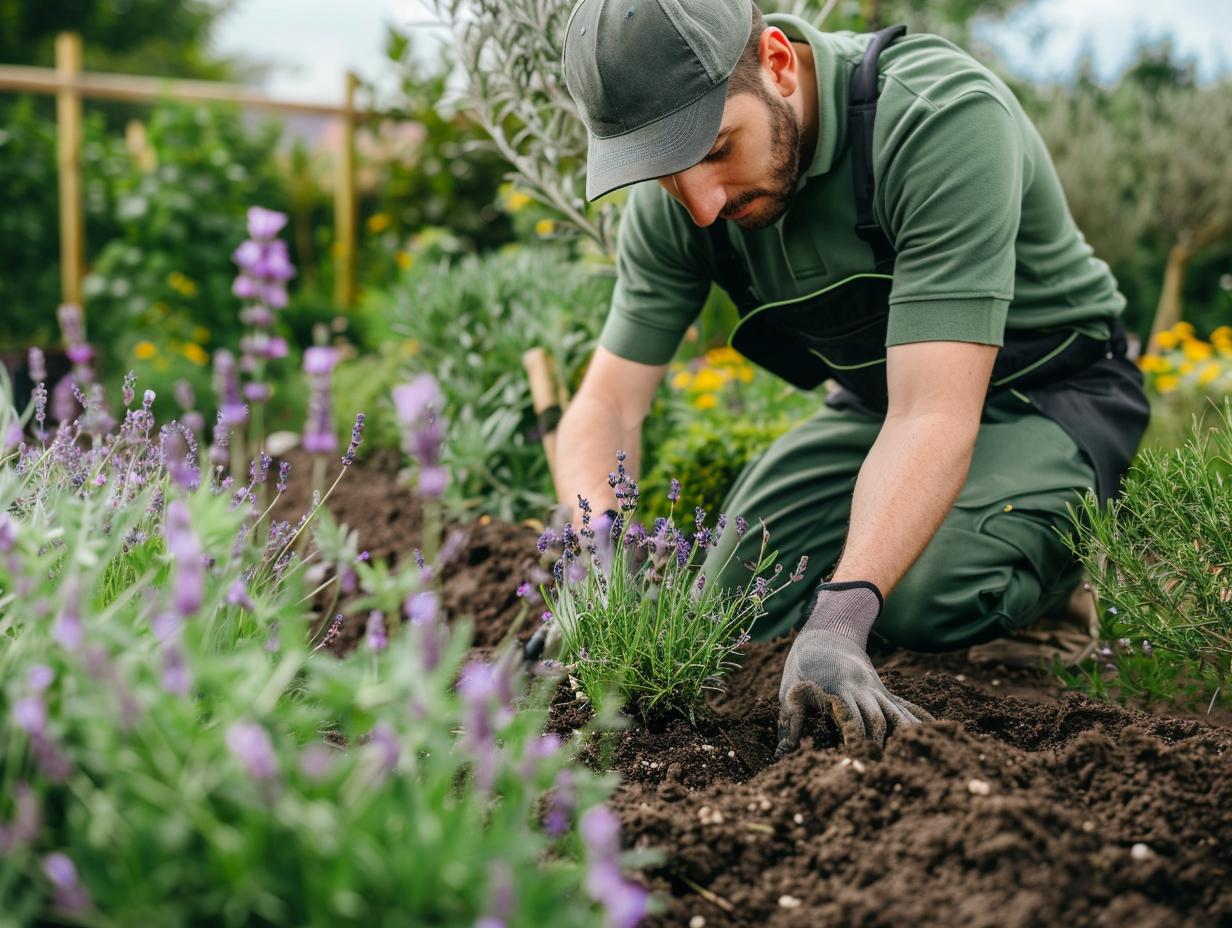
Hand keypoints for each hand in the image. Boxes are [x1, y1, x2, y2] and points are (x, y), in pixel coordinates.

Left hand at [776, 582, 931, 755]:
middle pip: (876, 720)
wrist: (827, 634)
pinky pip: (905, 707)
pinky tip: (936, 734)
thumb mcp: (790, 689)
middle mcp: (861, 689)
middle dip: (880, 745)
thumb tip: (782, 753)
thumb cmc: (803, 667)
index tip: (856, 758)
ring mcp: (876, 689)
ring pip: (895, 714)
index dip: (855, 738)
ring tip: (912, 761)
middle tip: (882, 771)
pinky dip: (920, 720)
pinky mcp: (884, 692)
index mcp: (836, 688)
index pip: (850, 717)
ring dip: (903, 738)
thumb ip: (790, 720)